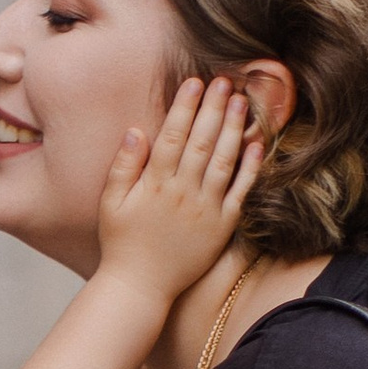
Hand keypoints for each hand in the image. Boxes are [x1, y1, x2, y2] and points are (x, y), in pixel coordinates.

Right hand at [95, 75, 259, 320]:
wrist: (140, 287)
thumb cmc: (121, 243)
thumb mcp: (111, 203)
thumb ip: (123, 166)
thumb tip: (136, 130)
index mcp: (155, 184)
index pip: (172, 136)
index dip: (184, 106)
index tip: (194, 82)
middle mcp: (182, 193)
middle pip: (201, 142)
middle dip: (213, 108)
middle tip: (224, 81)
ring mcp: (205, 210)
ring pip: (223, 161)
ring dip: (233, 129)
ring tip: (241, 102)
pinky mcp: (222, 227)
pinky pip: (239, 193)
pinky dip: (250, 168)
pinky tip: (256, 145)